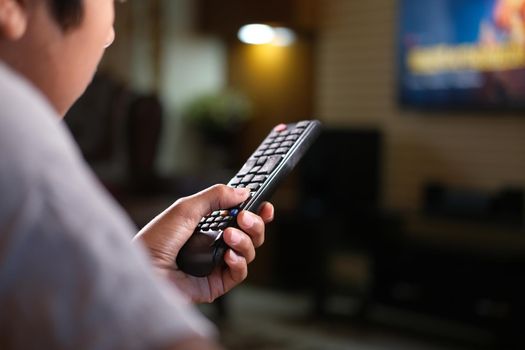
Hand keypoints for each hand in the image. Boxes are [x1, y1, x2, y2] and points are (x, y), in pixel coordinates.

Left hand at [134, 184, 273, 302]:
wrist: (142, 271)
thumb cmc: (155, 240)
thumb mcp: (185, 208)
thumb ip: (215, 196)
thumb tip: (243, 192)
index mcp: (208, 224)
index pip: (240, 216)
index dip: (256, 210)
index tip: (265, 204)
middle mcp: (215, 243)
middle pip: (251, 233)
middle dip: (254, 223)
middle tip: (244, 218)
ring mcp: (217, 264)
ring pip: (250, 251)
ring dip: (245, 241)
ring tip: (228, 236)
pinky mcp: (216, 283)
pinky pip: (241, 272)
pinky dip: (239, 262)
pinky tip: (227, 255)